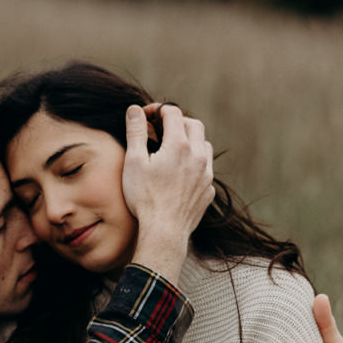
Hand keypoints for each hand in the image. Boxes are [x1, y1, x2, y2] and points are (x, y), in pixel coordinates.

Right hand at [123, 103, 213, 281]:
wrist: (164, 232)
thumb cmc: (145, 197)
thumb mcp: (134, 162)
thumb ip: (136, 132)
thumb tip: (135, 110)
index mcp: (179, 145)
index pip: (172, 113)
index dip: (157, 110)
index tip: (145, 117)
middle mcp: (197, 156)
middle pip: (193, 124)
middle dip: (176, 121)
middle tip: (159, 129)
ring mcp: (206, 174)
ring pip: (204, 144)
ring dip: (190, 140)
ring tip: (172, 148)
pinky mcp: (208, 190)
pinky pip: (206, 168)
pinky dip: (195, 162)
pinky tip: (180, 172)